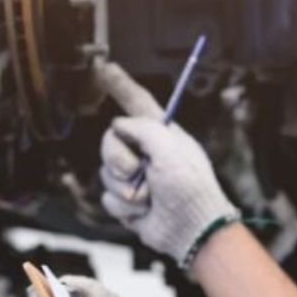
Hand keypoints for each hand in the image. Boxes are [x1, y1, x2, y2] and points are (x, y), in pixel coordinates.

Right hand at [93, 63, 238, 264]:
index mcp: (162, 134)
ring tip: (149, 197)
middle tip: (136, 171)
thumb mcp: (169, 147)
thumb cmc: (189, 186)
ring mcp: (136, 178)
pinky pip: (108, 198)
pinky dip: (124, 207)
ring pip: (105, 173)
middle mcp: (147, 152)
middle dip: (118, 159)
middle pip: (110, 142)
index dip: (121, 85)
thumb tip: (118, 126)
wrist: (192, 229)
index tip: (104, 67)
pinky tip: (144, 212)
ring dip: (125, 188)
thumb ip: (141, 128)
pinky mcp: (128, 202)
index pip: (137, 103)